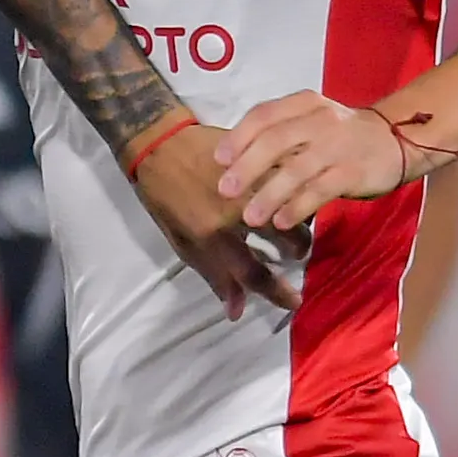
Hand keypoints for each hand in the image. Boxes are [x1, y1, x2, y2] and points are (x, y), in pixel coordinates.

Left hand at [130, 125, 298, 317]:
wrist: (158, 145)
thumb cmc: (166, 199)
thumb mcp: (182, 244)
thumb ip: (214, 276)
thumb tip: (236, 311)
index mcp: (212, 234)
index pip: (253, 272)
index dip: (276, 292)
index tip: (294, 301)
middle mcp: (234, 209)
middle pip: (282, 234)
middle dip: (297, 249)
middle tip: (297, 255)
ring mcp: (248, 178)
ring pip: (289, 201)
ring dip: (299, 218)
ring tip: (299, 227)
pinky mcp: (255, 157)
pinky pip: (285, 175)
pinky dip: (293, 188)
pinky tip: (295, 196)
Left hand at [213, 90, 406, 233]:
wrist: (396, 139)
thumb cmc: (342, 135)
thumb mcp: (311, 122)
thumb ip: (279, 134)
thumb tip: (233, 162)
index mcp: (304, 104)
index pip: (264, 115)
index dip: (238, 137)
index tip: (218, 160)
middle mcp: (320, 120)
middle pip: (275, 141)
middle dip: (246, 167)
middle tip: (225, 190)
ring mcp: (338, 145)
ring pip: (296, 169)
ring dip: (268, 194)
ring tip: (250, 217)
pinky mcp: (353, 171)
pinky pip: (320, 190)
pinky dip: (297, 206)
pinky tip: (281, 221)